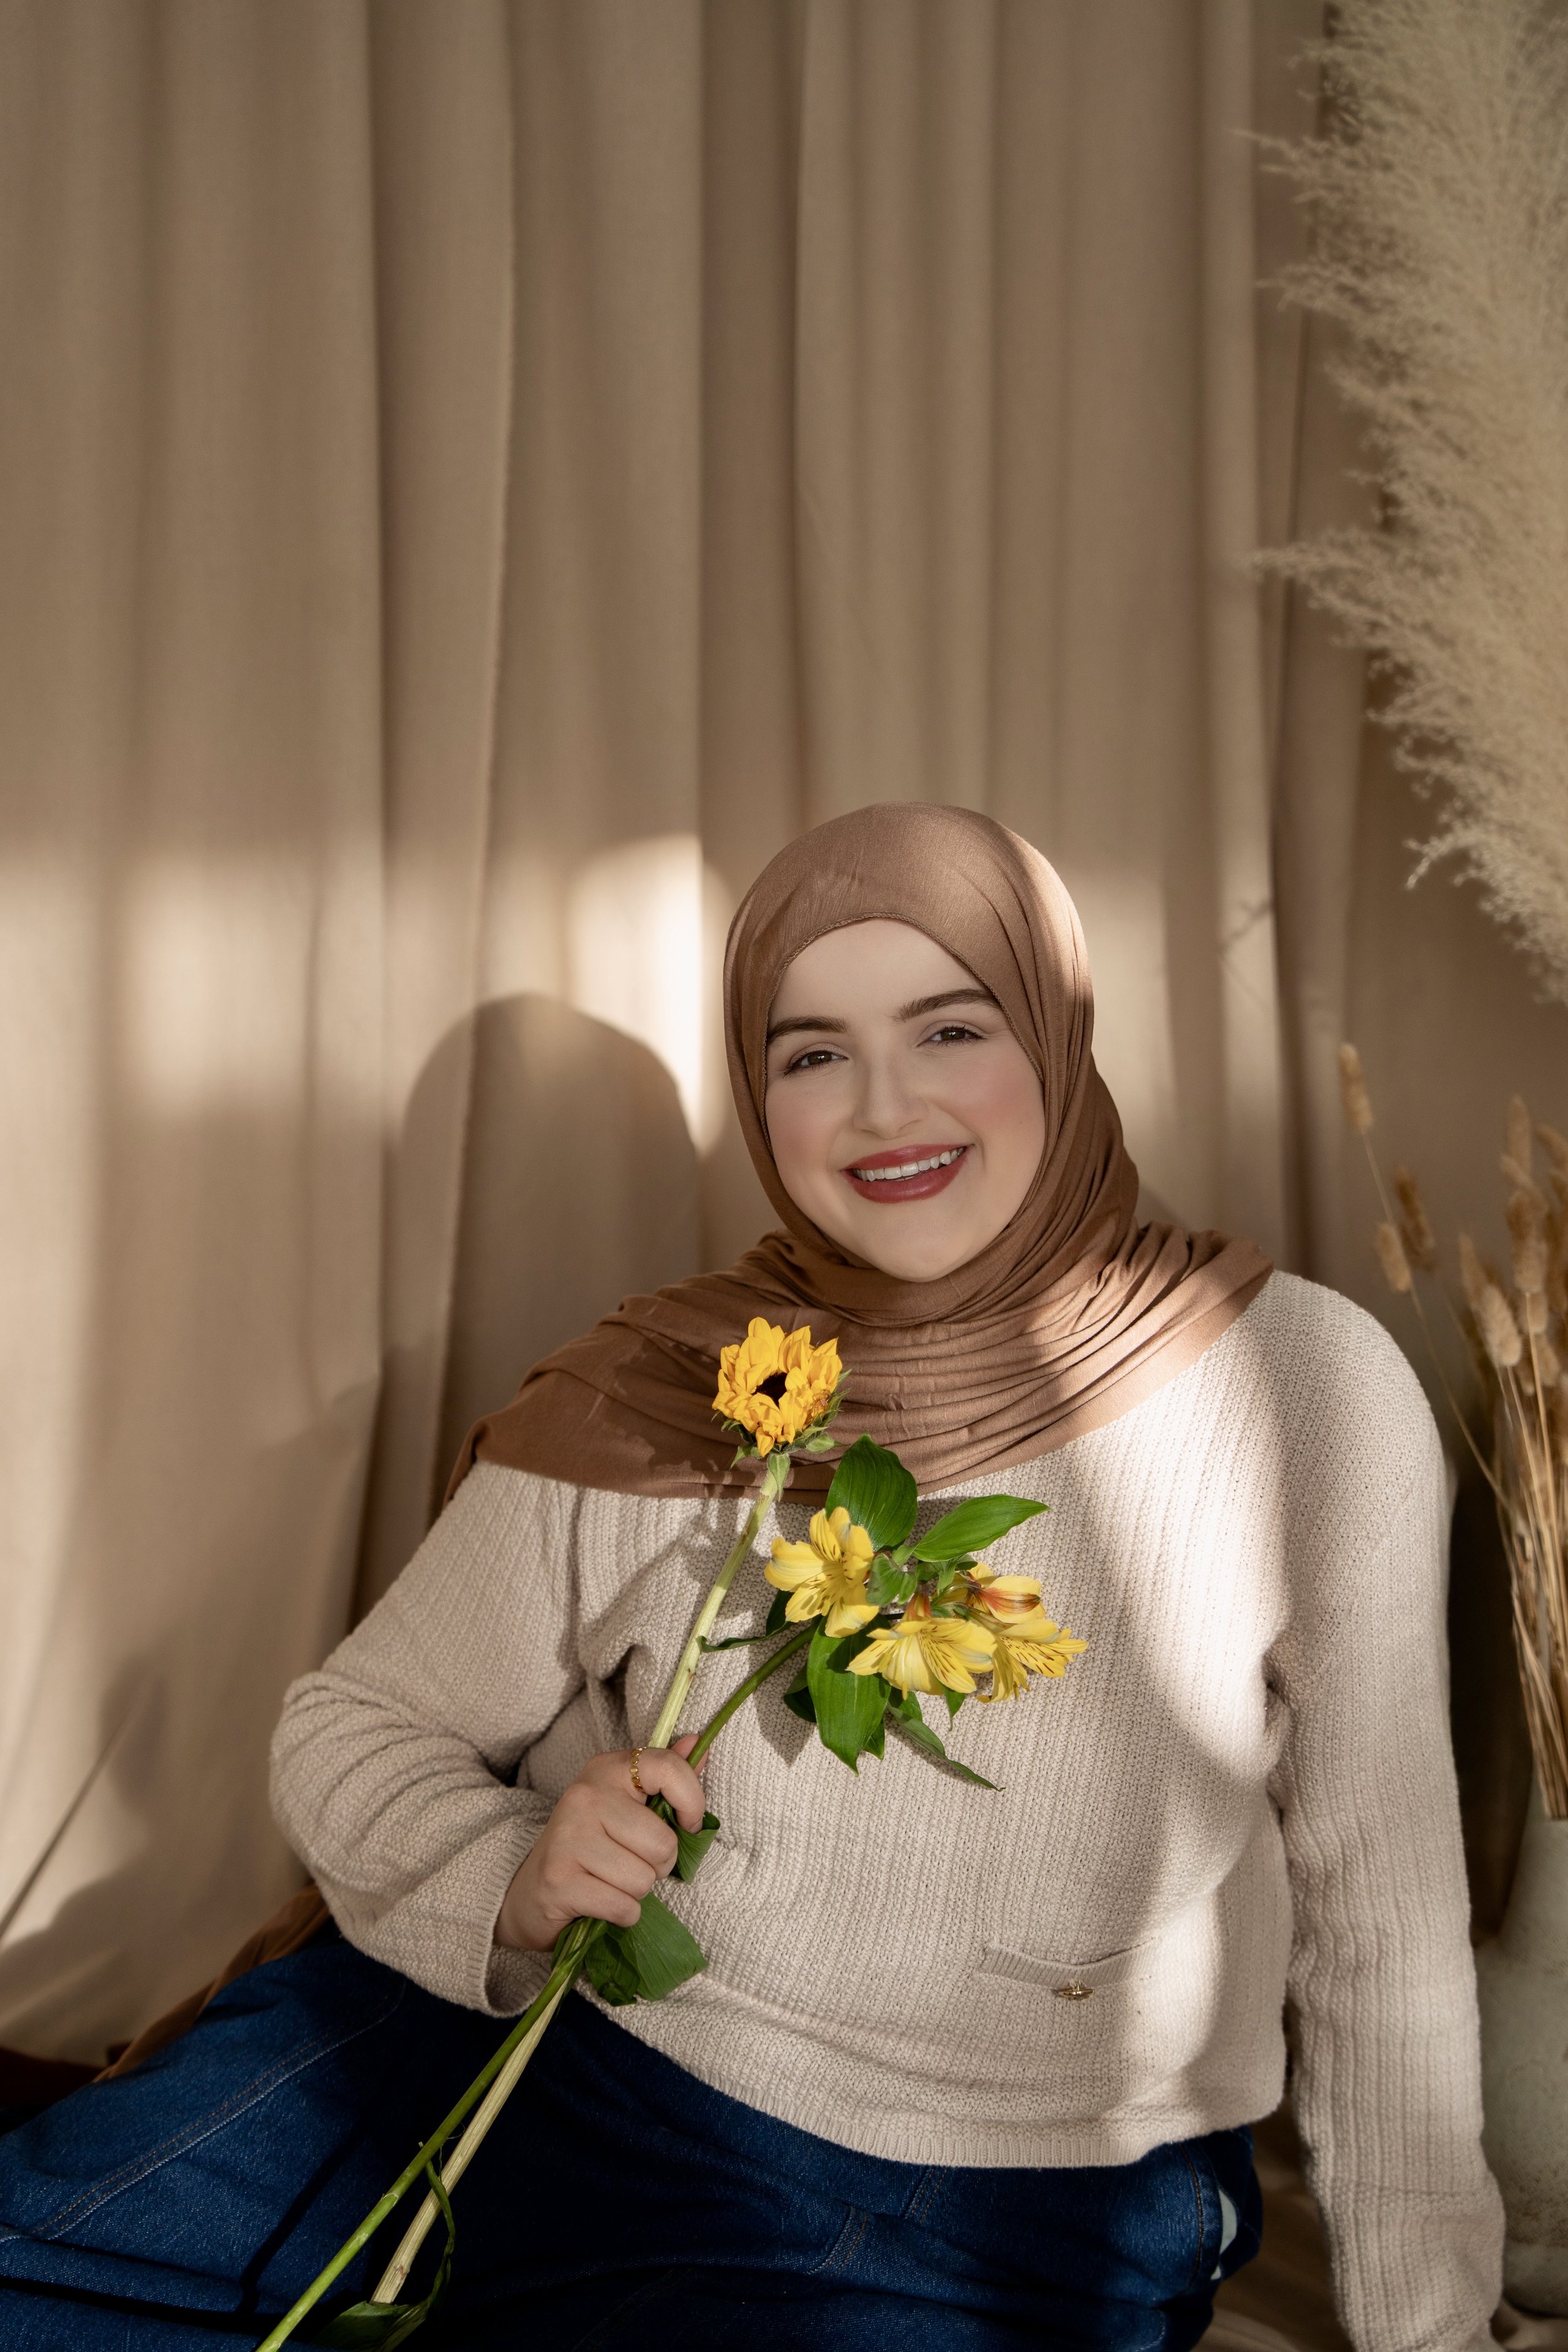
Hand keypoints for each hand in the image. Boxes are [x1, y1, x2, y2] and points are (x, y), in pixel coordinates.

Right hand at [494, 1738, 706, 1952]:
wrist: (530, 1891)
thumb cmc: (590, 1845)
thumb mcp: (626, 1804)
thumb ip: (665, 1775)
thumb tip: (698, 1744)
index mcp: (606, 1770)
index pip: (667, 1768)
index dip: (692, 1802)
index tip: (688, 1824)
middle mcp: (584, 1797)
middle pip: (662, 1842)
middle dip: (659, 1865)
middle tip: (633, 1863)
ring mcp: (568, 1838)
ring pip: (643, 1880)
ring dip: (637, 1892)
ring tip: (612, 1881)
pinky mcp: (559, 1881)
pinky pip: (624, 1907)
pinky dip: (622, 1914)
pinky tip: (601, 1902)